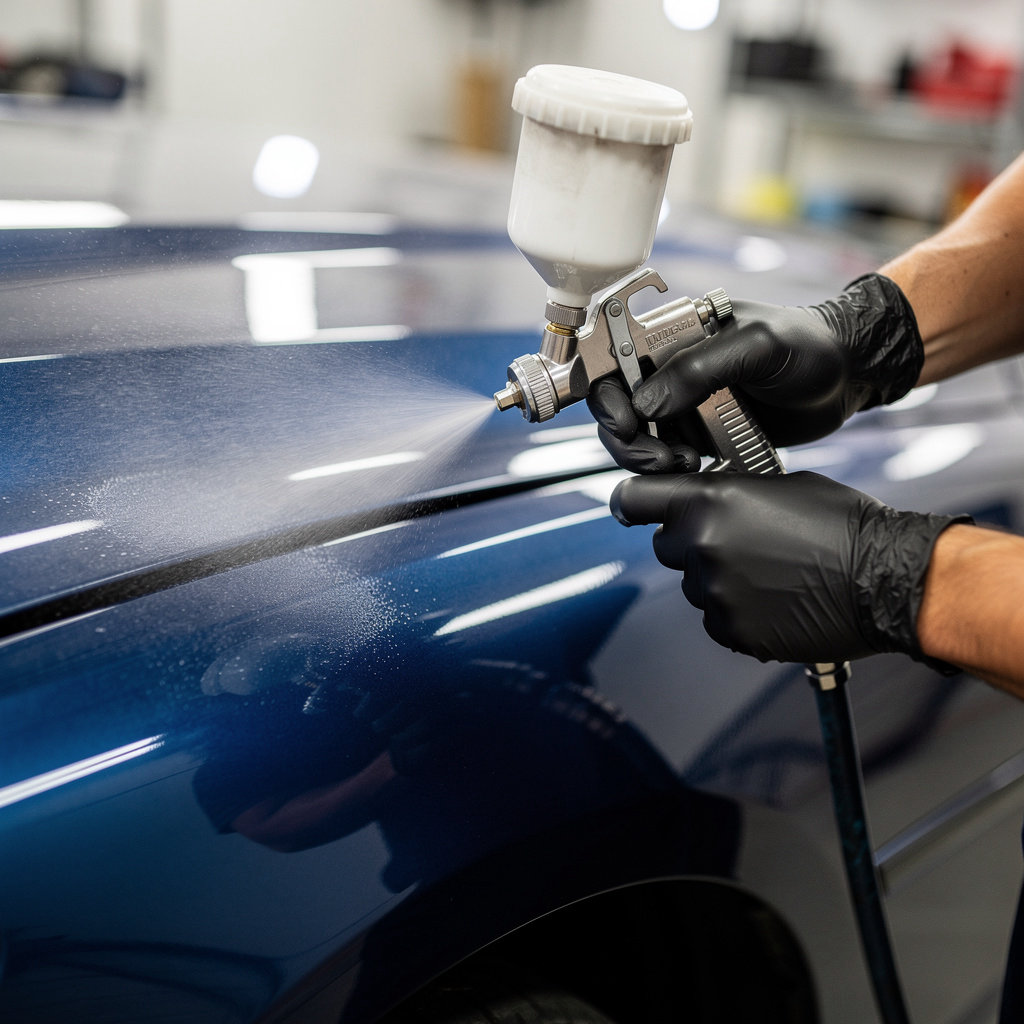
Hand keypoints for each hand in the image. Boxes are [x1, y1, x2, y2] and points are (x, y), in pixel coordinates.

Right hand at [589, 274, 923, 473]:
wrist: (848, 376)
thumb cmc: (808, 345)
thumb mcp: (757, 345)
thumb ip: (699, 368)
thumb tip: (647, 403)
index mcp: (672, 334)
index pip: (612, 360)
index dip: (607, 395)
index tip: (628, 424)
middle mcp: (670, 369)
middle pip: (617, 406)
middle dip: (627, 439)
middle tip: (659, 459)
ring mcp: (685, 403)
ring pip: (637, 437)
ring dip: (648, 458)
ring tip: (684, 464)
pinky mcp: (701, 431)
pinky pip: (667, 454)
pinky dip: (670, 469)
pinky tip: (695, 469)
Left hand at [611, 470, 967, 664]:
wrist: (885, 579)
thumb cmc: (843, 524)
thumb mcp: (780, 483)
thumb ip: (729, 491)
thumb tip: (708, 497)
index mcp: (707, 502)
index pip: (632, 499)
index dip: (633, 502)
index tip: (633, 507)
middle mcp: (701, 547)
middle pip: (666, 544)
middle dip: (690, 540)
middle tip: (734, 540)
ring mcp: (714, 593)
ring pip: (694, 583)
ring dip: (718, 577)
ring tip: (769, 572)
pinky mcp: (732, 631)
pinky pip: (717, 618)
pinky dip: (736, 610)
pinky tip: (774, 598)